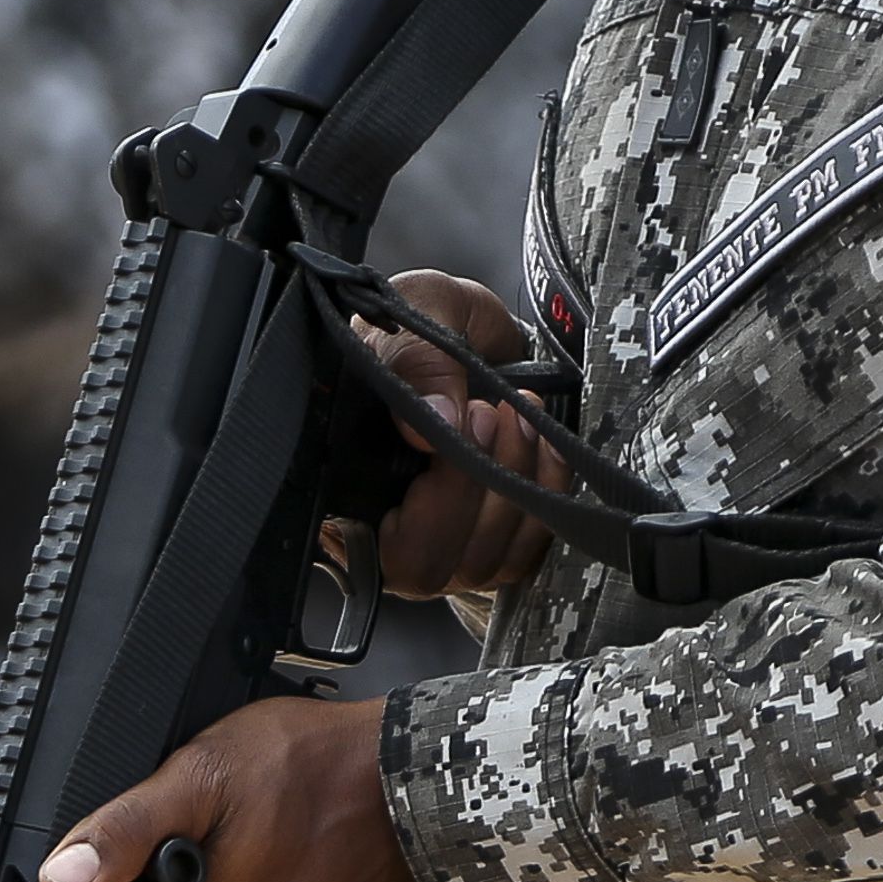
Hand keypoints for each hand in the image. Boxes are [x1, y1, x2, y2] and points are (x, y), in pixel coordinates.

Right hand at [369, 267, 566, 598]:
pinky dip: (546, 494)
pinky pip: (525, 552)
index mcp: (336, 481)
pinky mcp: (491, 543)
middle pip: (423, 567)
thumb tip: (434, 423)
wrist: (471, 330)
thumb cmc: (424, 322)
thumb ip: (418, 359)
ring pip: (481, 564)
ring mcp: (440, 546)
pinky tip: (544, 440)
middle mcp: (381, 529)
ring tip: (517, 412)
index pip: (350, 545)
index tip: (434, 445)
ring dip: (513, 485)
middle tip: (486, 414)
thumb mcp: (413, 314)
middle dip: (467, 491)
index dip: (399, 514)